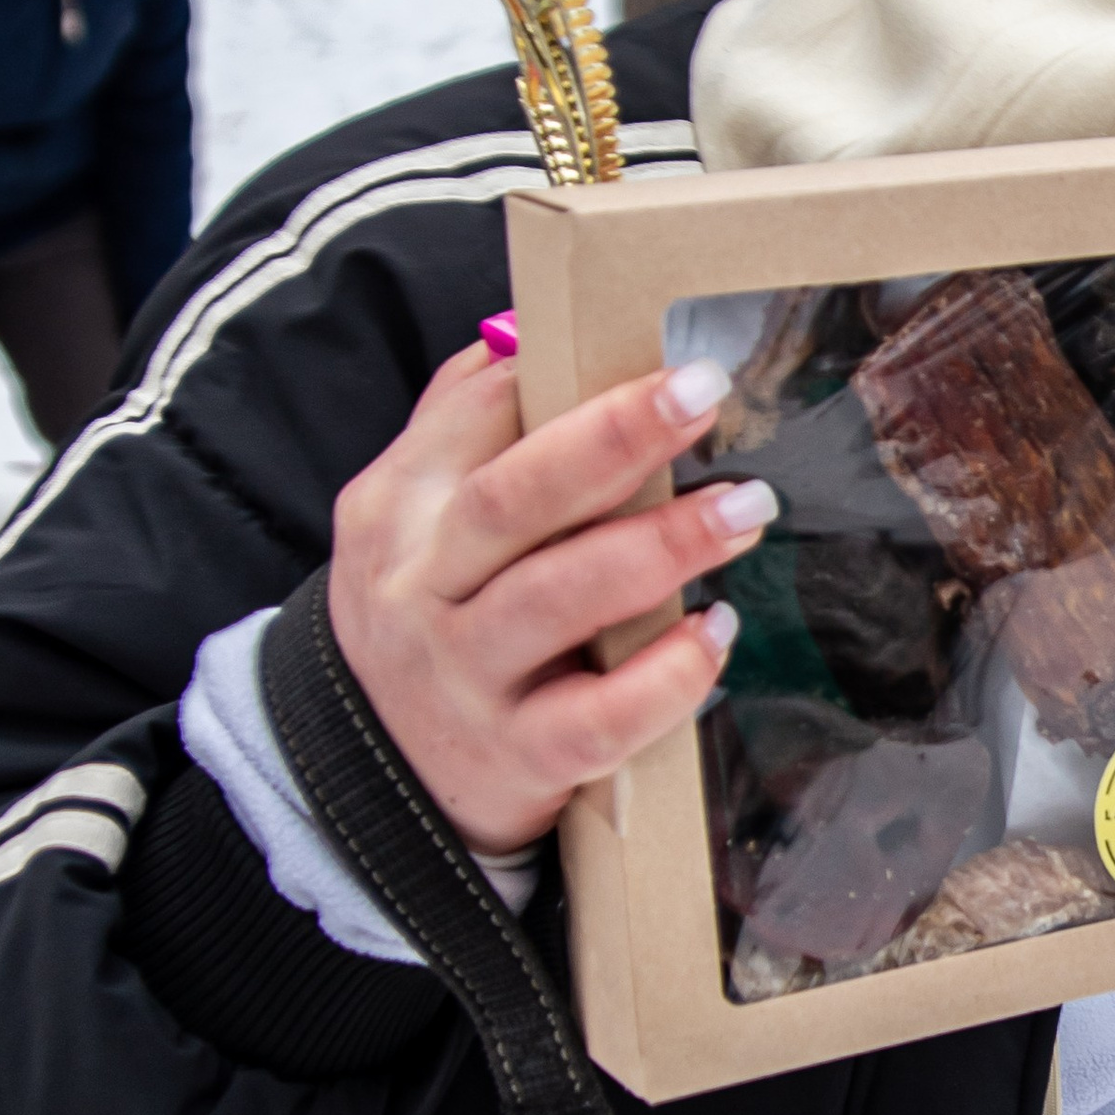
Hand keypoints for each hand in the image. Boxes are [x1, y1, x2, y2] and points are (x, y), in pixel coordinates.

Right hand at [327, 344, 772, 855]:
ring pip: (559, 599)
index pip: (476, 423)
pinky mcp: (515, 756)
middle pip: (514, 498)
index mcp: (397, 510)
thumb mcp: (408, 523)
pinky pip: (599, 717)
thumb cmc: (430, 622)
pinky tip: (716, 635)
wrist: (371, 781)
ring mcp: (465, 678)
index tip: (667, 362)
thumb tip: (526, 334)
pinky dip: (666, 677)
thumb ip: (462, 428)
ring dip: (661, 547)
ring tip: (743, 509)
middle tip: (705, 396)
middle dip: (615, 439)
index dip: (568, 384)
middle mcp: (420, 589)